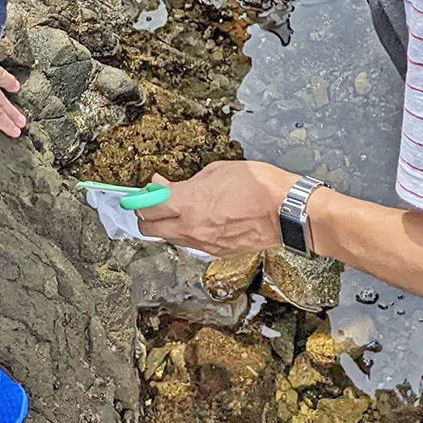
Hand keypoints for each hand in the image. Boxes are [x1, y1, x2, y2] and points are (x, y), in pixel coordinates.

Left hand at [137, 160, 296, 254]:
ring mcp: (203, 243)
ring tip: (178, 207)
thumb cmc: (257, 186)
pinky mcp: (216, 252)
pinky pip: (192, 243)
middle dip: (145, 216)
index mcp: (189, 203)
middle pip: (149, 229)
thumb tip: (168, 187)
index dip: (138, 199)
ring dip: (167, 224)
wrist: (285, 212)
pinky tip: (200, 218)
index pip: (146, 207)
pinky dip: (189, 232)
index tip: (137, 194)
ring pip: (170, 238)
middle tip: (152, 203)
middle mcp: (191, 228)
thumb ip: (188, 181)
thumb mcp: (217, 170)